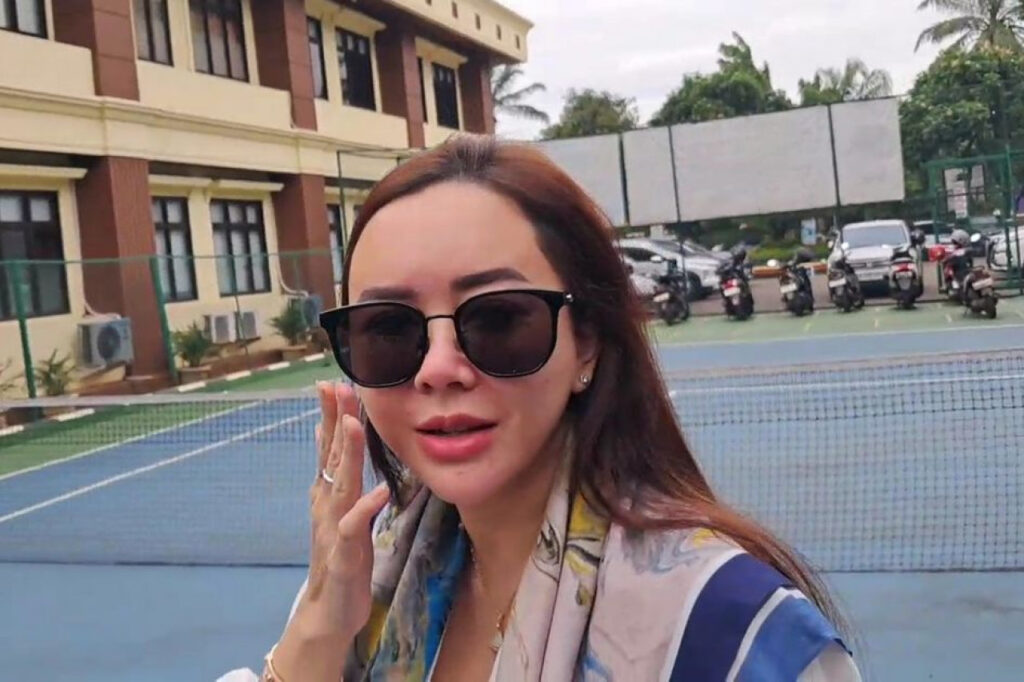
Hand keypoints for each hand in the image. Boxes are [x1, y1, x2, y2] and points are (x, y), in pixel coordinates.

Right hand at [273, 382, 388, 679]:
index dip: (331, 415)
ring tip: (356, 424)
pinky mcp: (344, 553)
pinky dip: (365, 509)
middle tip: (336, 385)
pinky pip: (354, 528)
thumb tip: (332, 435)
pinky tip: (379, 492)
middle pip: (332, 456)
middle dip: (335, 420)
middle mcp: (328, 504)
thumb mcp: (340, 510)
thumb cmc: (340, 557)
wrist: (329, 610)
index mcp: (330, 494)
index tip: (332, 382)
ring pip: (341, 484)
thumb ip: (337, 474)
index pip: (330, 447)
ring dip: (348, 454)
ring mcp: (334, 527)